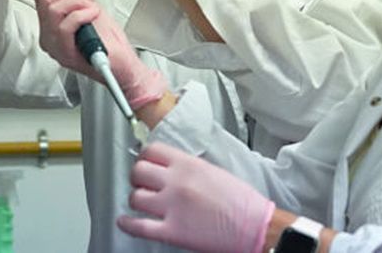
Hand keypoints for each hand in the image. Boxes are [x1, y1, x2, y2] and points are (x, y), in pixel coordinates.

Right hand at [33, 0, 166, 108]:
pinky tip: (94, 15)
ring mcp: (55, 47)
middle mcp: (48, 37)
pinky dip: (83, 14)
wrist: (123, 65)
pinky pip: (65, 26)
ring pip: (53, 9)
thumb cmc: (108, 42)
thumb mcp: (90, 11)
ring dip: (78, 1)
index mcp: (50, 25)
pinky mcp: (66, 54)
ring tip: (92, 8)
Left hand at [118, 142, 275, 252]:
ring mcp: (172, 207)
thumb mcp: (214, 172)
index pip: (152, 150)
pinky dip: (127, 224)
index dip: (144, 156)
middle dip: (137, 177)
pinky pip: (138, 226)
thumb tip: (173, 169)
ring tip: (141, 202)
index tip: (144, 162)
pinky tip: (126, 221)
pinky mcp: (172, 231)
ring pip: (135, 198)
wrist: (255, 226)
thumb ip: (189, 168)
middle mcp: (177, 182)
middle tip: (142, 182)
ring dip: (136, 200)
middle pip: (138, 171)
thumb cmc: (241, 202)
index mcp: (189, 165)